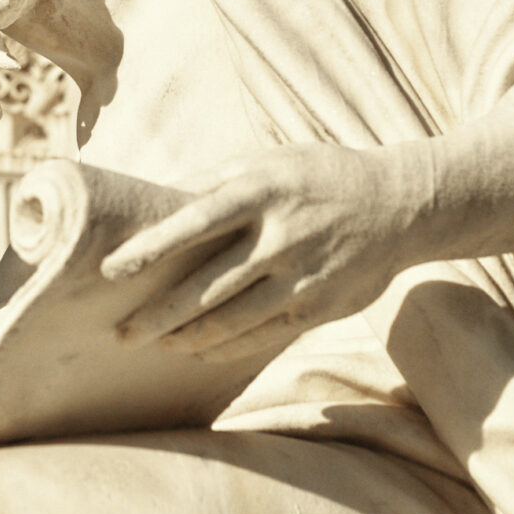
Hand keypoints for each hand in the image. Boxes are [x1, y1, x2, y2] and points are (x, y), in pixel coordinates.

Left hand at [100, 145, 398, 361]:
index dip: (150, 247)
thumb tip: (152, 200)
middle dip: (159, 313)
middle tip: (119, 331)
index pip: (194, 221)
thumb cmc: (318, 176)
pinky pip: (263, 335)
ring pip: (233, 318)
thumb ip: (213, 181)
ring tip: (153, 345)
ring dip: (187, 337)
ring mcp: (302, 275)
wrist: (401, 204)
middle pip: (208, 284)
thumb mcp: (269, 161)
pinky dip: (226, 347)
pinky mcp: (320, 306)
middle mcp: (281, 235)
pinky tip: (197, 351)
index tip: (111, 268)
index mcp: (262, 191)